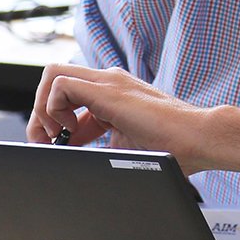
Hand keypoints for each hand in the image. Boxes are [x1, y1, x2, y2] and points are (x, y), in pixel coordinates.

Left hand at [26, 63, 208, 170]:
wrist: (199, 138)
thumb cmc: (175, 146)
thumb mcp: (126, 148)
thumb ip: (102, 148)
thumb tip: (79, 165)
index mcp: (115, 96)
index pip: (70, 98)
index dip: (55, 123)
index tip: (57, 147)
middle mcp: (110, 82)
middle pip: (56, 79)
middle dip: (41, 113)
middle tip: (45, 141)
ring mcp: (109, 82)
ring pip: (54, 74)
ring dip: (44, 107)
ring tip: (56, 135)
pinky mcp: (108, 89)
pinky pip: (60, 84)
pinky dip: (54, 107)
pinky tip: (70, 130)